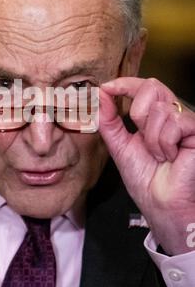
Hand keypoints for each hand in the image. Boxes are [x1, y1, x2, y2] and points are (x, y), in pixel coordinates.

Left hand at [100, 77, 194, 254]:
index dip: (125, 83)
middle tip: (141, 137)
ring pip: (159, 108)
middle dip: (137, 113)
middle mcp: (171, 114)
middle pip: (152, 86)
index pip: (142, 87)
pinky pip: (174, 122)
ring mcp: (186, 121)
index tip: (107, 87)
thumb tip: (101, 95)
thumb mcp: (119, 145)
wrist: (160, 203)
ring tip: (159, 155)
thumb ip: (109, 120)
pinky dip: (165, 143)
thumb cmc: (144, 178)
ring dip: (151, 138)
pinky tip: (172, 157)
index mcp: (153, 116)